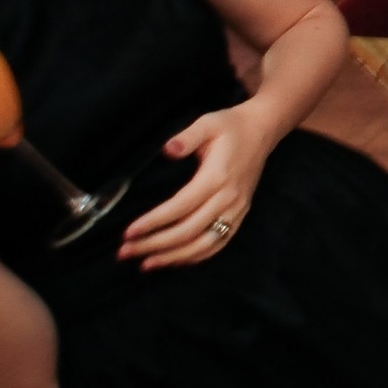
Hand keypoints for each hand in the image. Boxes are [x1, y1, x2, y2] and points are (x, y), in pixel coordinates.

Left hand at [117, 103, 280, 270]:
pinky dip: (196, 257)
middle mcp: (228, 198)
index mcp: (217, 177)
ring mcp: (237, 210)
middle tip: (125, 252)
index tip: (128, 232)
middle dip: (155, 244)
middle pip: (189, 231)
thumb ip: (187, 137)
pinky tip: (174, 260)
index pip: (180, 207)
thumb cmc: (230, 127)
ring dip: (173, 257)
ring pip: (204, 244)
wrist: (262, 131)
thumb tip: (168, 150)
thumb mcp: (208, 123)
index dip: (153, 222)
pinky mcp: (240, 215)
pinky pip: (219, 244)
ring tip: (145, 263)